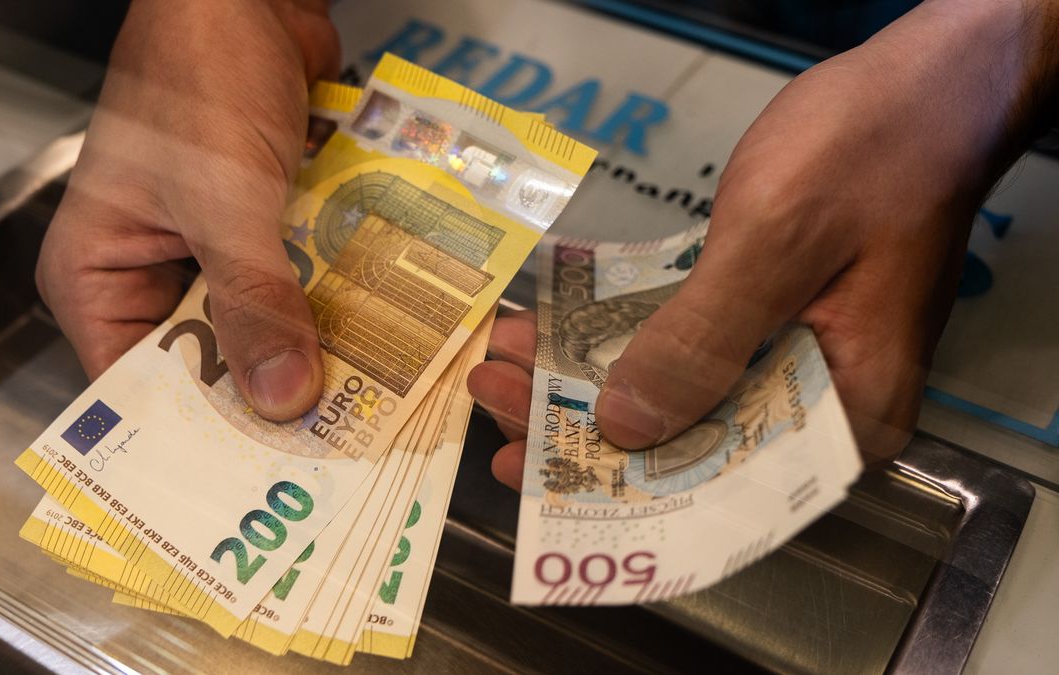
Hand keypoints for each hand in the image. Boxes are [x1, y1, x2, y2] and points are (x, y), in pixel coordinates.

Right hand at [36, 0, 337, 419]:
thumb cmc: (198, 76)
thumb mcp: (223, 201)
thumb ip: (253, 299)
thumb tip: (282, 398)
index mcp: (99, 276)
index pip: (134, 389)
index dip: (193, 437)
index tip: (255, 482)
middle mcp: (150, 274)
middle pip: (206, 366)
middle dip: (267, 396)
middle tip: (331, 451)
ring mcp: (211, 252)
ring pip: (261, 326)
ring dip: (310, 348)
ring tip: (367, 403)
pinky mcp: (263, 229)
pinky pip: (296, 284)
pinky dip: (331, 302)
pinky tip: (378, 338)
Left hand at [470, 0, 1058, 488]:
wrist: (927, 77)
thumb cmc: (867, 154)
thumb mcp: (775, 247)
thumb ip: (699, 343)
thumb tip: (624, 429)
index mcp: (842, 416)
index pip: (716, 489)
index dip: (614, 490)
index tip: (529, 474)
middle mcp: (815, 403)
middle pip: (685, 441)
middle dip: (582, 423)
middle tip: (493, 402)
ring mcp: (792, 356)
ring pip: (676, 387)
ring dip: (588, 375)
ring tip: (502, 363)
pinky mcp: (769, 312)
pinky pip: (685, 337)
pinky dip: (619, 332)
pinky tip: (553, 324)